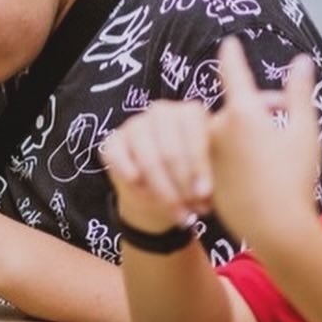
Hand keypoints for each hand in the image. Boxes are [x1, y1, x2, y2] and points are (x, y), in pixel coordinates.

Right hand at [101, 99, 215, 230]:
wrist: (160, 191)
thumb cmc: (191, 177)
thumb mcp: (207, 176)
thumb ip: (207, 179)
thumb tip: (202, 193)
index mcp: (190, 114)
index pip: (193, 130)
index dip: (199, 164)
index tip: (204, 192)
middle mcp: (161, 113)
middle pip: (170, 150)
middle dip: (180, 184)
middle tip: (188, 207)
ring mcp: (135, 125)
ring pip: (148, 159)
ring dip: (161, 189)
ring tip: (173, 209)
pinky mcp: (113, 141)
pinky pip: (117, 157)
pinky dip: (128, 173)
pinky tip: (138, 185)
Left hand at [206, 36, 321, 245]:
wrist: (276, 228)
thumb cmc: (296, 178)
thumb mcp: (305, 132)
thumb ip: (300, 94)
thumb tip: (302, 61)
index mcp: (242, 113)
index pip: (233, 73)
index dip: (232, 56)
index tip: (229, 43)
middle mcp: (218, 128)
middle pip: (238, 107)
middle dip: (260, 107)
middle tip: (285, 114)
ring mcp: (207, 152)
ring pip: (228, 132)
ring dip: (247, 132)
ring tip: (274, 149)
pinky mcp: (204, 174)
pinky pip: (219, 156)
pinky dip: (235, 155)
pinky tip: (258, 172)